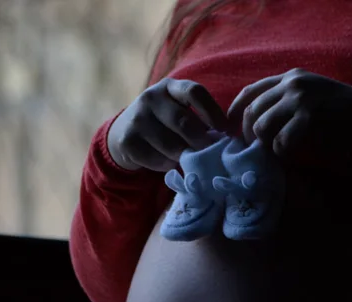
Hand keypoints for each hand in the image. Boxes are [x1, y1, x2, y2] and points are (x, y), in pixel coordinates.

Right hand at [108, 78, 229, 171]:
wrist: (124, 132)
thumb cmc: (165, 122)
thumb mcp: (180, 109)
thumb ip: (200, 117)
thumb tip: (227, 134)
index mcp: (169, 87)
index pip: (194, 92)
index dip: (213, 111)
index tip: (225, 129)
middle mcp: (150, 98)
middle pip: (184, 122)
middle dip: (201, 141)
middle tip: (210, 151)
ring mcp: (137, 119)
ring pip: (172, 145)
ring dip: (184, 156)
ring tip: (188, 157)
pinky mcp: (127, 141)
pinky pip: (157, 159)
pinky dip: (167, 165)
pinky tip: (167, 161)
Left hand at [227, 68, 351, 155]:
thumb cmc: (339, 109)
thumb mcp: (309, 96)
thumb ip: (285, 102)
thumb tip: (255, 123)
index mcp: (290, 77)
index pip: (250, 91)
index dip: (234, 110)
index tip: (229, 127)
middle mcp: (291, 83)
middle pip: (252, 110)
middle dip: (248, 134)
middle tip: (254, 148)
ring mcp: (300, 99)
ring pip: (262, 126)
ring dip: (265, 144)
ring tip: (273, 152)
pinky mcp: (309, 117)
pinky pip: (281, 140)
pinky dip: (281, 152)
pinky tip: (289, 155)